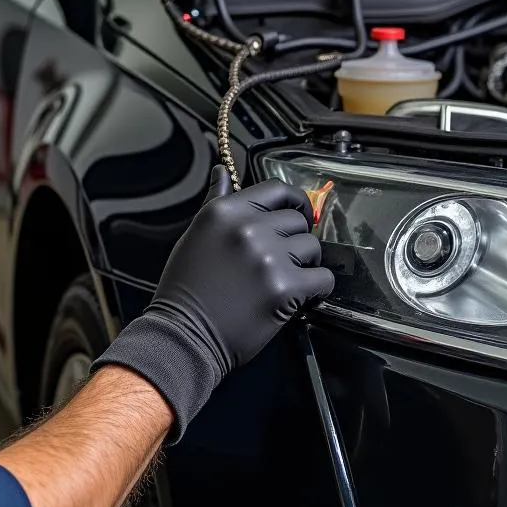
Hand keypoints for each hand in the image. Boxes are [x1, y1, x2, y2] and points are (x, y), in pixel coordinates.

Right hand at [90, 167, 334, 441]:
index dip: (294, 200)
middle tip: (283, 260)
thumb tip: (223, 171)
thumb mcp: (196, 234)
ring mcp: (267, 257)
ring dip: (305, 265)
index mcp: (224, 211)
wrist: (184, 335)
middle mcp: (247, 228)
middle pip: (298, 220)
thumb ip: (216, 201)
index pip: (276, 189)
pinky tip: (300, 297)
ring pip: (313, 248)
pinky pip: (323, 280)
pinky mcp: (284, 288)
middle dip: (295, 240)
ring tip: (286, 280)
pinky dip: (317, 290)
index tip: (298, 213)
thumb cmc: (186, 288)